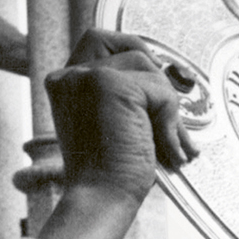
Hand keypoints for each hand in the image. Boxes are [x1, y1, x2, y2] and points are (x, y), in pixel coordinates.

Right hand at [46, 29, 193, 206]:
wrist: (101, 196)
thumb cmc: (111, 171)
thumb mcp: (116, 123)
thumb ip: (128, 96)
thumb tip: (172, 78)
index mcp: (66, 82)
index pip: (100, 41)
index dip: (134, 52)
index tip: (157, 84)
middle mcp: (70, 74)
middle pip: (131, 49)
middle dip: (159, 80)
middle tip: (173, 121)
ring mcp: (87, 76)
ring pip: (149, 68)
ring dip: (169, 108)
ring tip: (172, 145)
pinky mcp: (110, 84)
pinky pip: (159, 90)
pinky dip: (171, 121)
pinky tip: (170, 149)